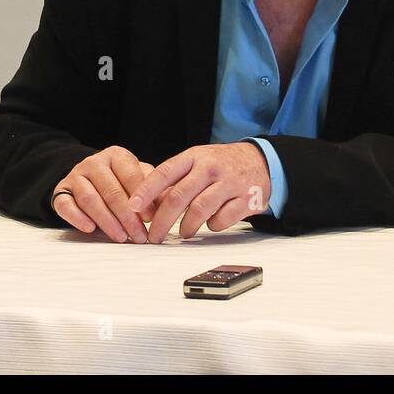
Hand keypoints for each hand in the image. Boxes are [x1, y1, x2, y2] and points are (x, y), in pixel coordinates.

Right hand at [51, 146, 160, 242]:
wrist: (86, 177)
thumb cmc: (119, 181)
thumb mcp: (137, 178)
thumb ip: (152, 187)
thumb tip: (168, 202)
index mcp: (116, 155)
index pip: (131, 176)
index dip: (142, 199)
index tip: (150, 218)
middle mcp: (94, 162)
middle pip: (111, 191)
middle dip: (127, 217)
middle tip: (138, 235)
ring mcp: (76, 175)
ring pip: (90, 199)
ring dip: (106, 221)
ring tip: (120, 237)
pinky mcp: (60, 190)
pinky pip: (65, 204)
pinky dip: (77, 217)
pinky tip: (90, 229)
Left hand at [128, 142, 272, 242]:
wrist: (261, 161)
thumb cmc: (221, 165)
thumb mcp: (197, 162)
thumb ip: (175, 181)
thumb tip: (147, 204)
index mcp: (194, 157)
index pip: (164, 173)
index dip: (146, 191)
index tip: (132, 207)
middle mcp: (211, 168)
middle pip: (179, 196)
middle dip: (162, 221)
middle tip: (153, 237)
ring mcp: (230, 183)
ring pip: (199, 210)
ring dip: (186, 227)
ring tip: (182, 233)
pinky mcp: (246, 199)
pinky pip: (222, 219)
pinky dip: (213, 226)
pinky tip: (211, 223)